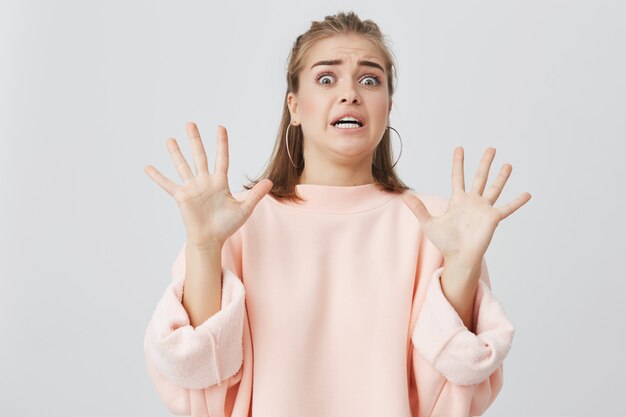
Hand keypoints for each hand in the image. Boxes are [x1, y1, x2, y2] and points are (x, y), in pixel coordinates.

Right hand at [144, 122, 272, 248]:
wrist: (211, 240)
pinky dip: (158, 177)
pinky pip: (167, 185)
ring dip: (176, 153)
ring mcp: (192, 188)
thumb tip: (270, 181)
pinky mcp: (181, 197)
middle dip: (195, 140)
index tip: (220, 127)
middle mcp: (204, 182)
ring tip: (170, 139)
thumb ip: (255, 194)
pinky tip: (148, 167)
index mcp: (219, 182)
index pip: (221, 158)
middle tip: (190, 123)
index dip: (221, 143)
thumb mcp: (244, 209)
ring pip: (183, 166)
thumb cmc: (227, 226)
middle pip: (199, 156)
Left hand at [402, 147, 530, 267]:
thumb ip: (418, 209)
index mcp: (458, 200)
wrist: (458, 257)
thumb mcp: (429, 223)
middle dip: (485, 163)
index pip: (458, 177)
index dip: (458, 163)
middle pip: (480, 177)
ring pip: (494, 188)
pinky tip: (527, 194)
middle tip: (491, 148)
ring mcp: (484, 209)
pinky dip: (517, 202)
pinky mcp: (493, 218)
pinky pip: (507, 208)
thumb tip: (404, 197)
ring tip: (508, 165)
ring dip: (501, 177)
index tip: (459, 148)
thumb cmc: (445, 242)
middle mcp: (473, 202)